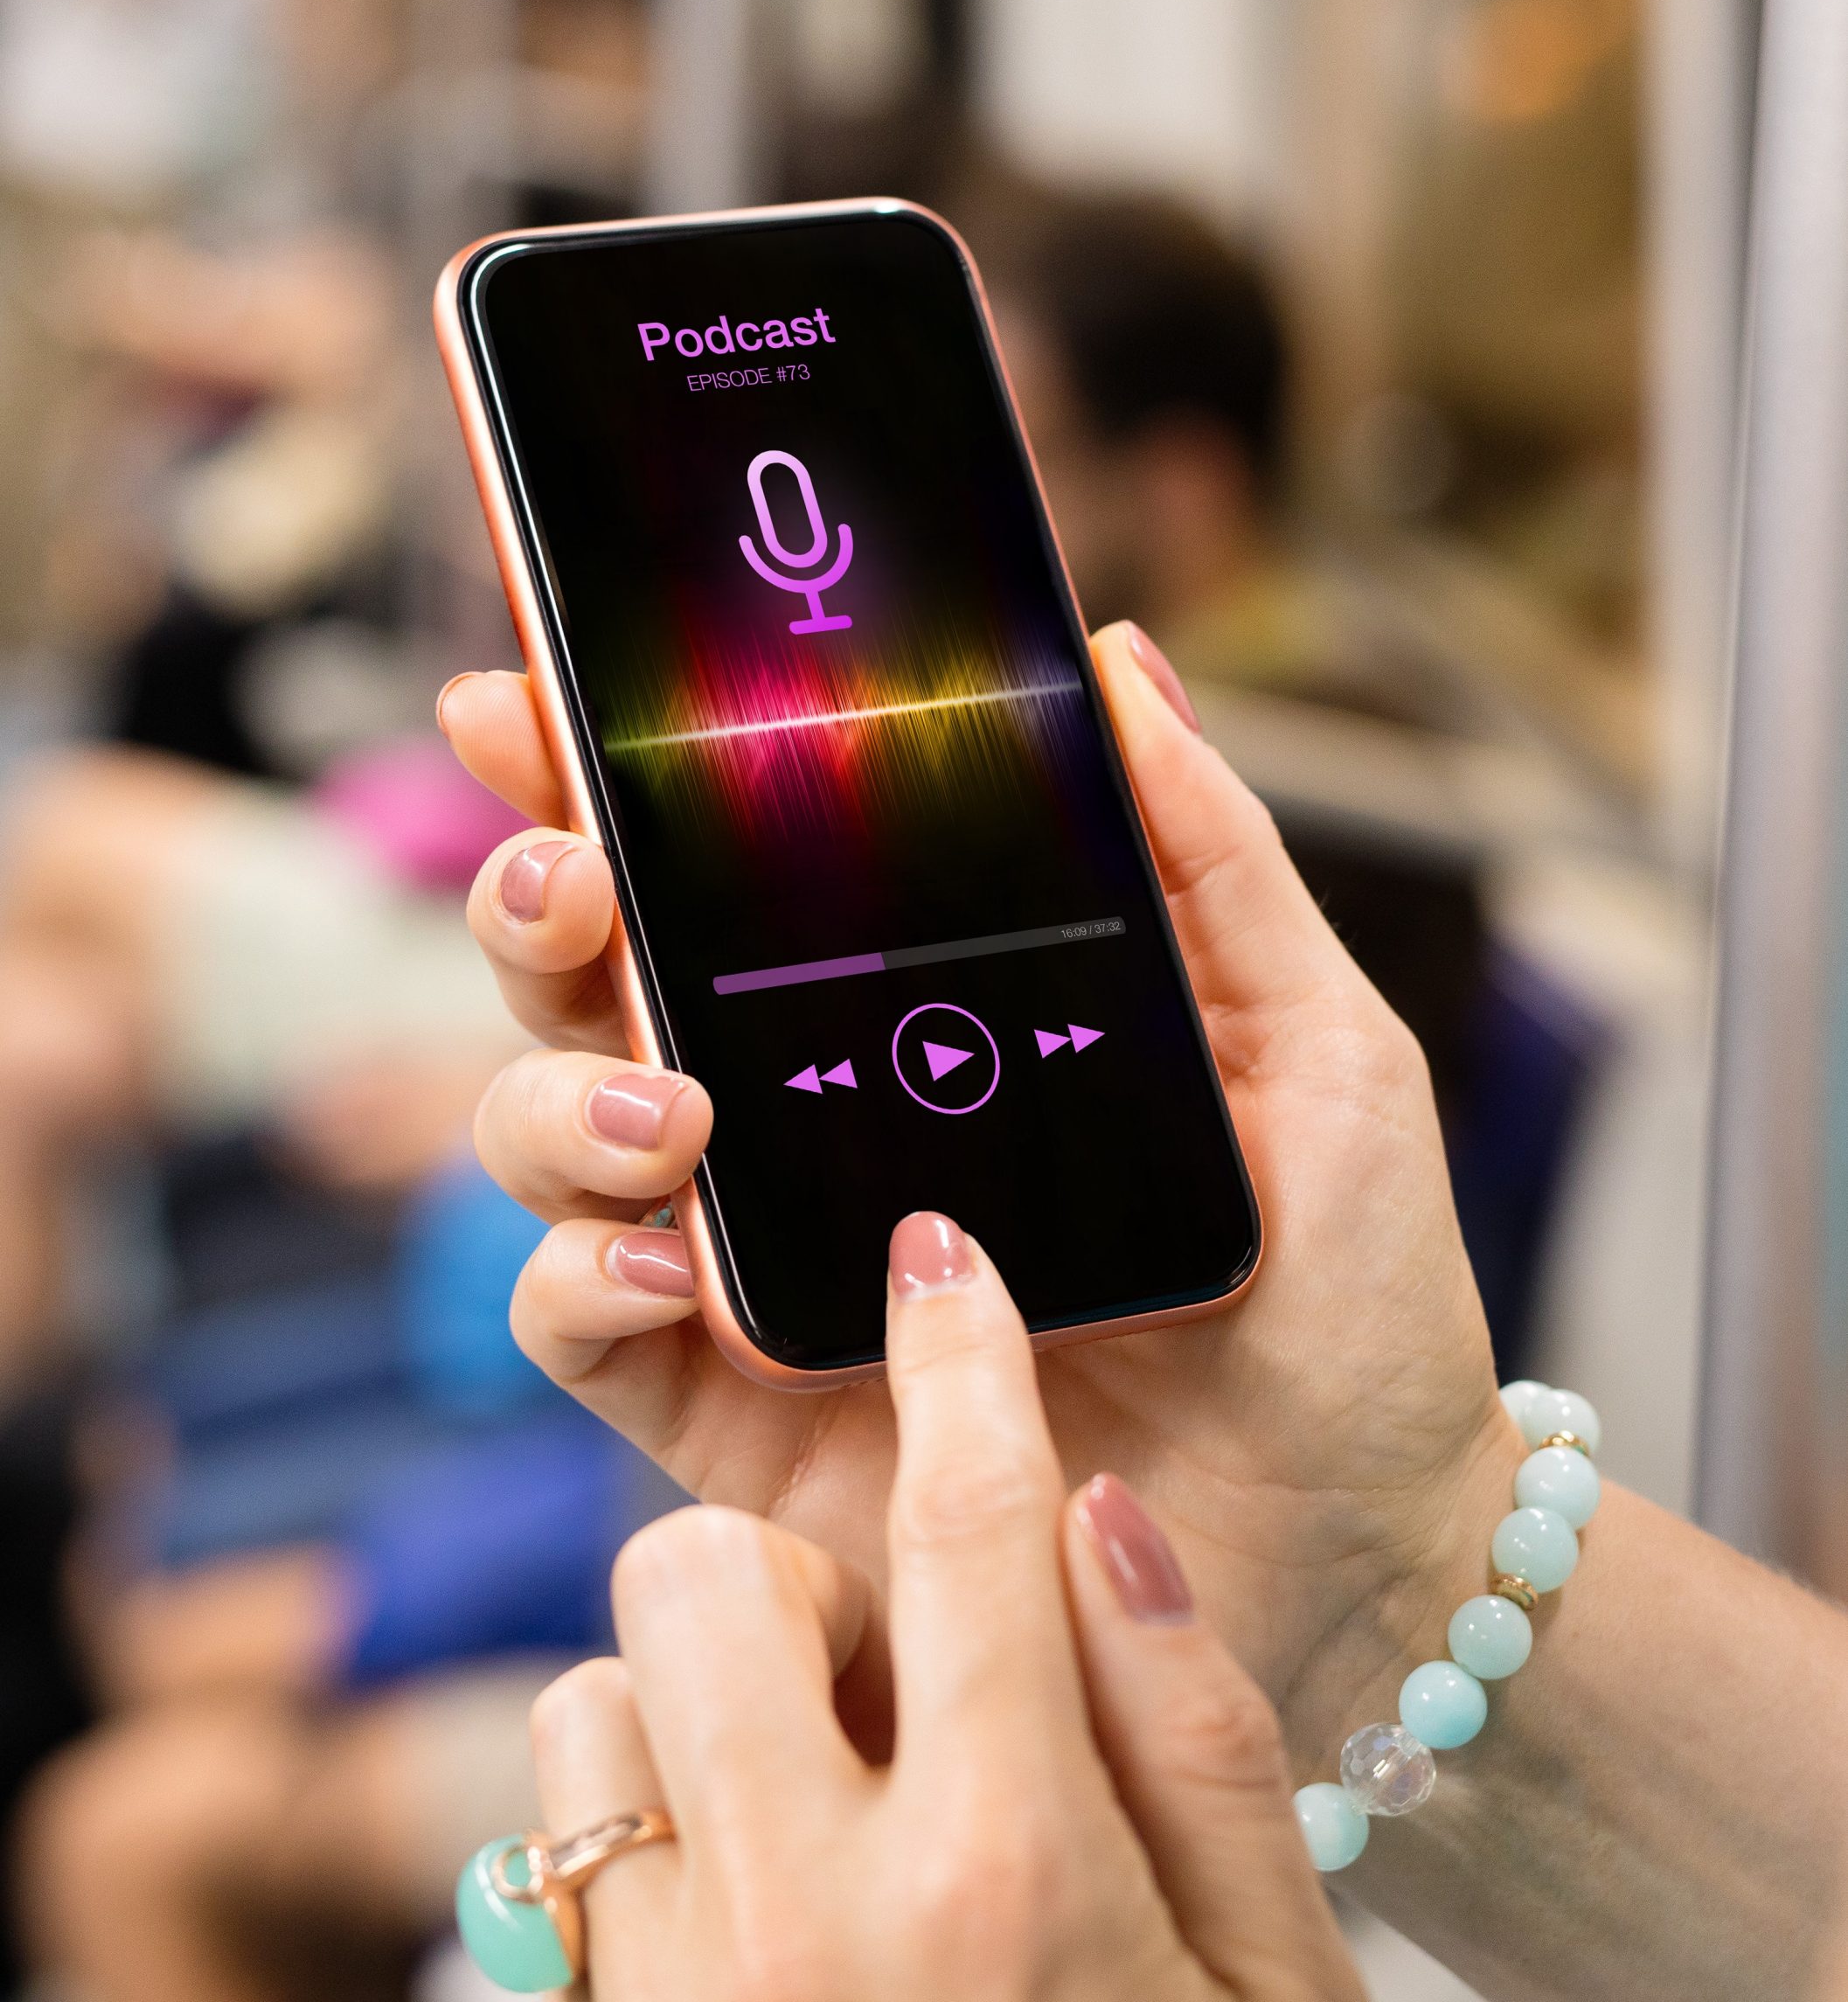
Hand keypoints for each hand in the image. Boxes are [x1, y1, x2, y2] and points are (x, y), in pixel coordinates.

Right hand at [440, 623, 1519, 1756]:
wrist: (1359, 1542)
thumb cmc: (1349, 1292)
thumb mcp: (1315, 1044)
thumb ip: (1211, 858)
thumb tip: (1121, 660)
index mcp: (916, 1010)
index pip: (728, 864)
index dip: (605, 774)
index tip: (537, 698)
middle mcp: (807, 1115)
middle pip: (600, 980)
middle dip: (539, 905)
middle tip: (576, 879)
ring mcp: (762, 1263)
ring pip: (556, 1137)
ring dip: (562, 1097)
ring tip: (675, 1114)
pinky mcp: (742, 1411)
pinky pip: (584, 1327)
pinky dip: (580, 1278)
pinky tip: (666, 1262)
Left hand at [529, 1213, 1364, 2000]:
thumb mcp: (1278, 1982)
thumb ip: (1197, 1737)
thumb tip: (1104, 1513)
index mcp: (1014, 1875)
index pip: (977, 1525)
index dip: (964, 1358)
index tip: (937, 1257)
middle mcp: (815, 1926)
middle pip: (695, 1569)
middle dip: (774, 1575)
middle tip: (867, 1661)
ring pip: (591, 1698)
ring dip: (689, 1710)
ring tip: (808, 1803)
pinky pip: (553, 1856)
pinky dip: (635, 1830)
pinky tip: (751, 1907)